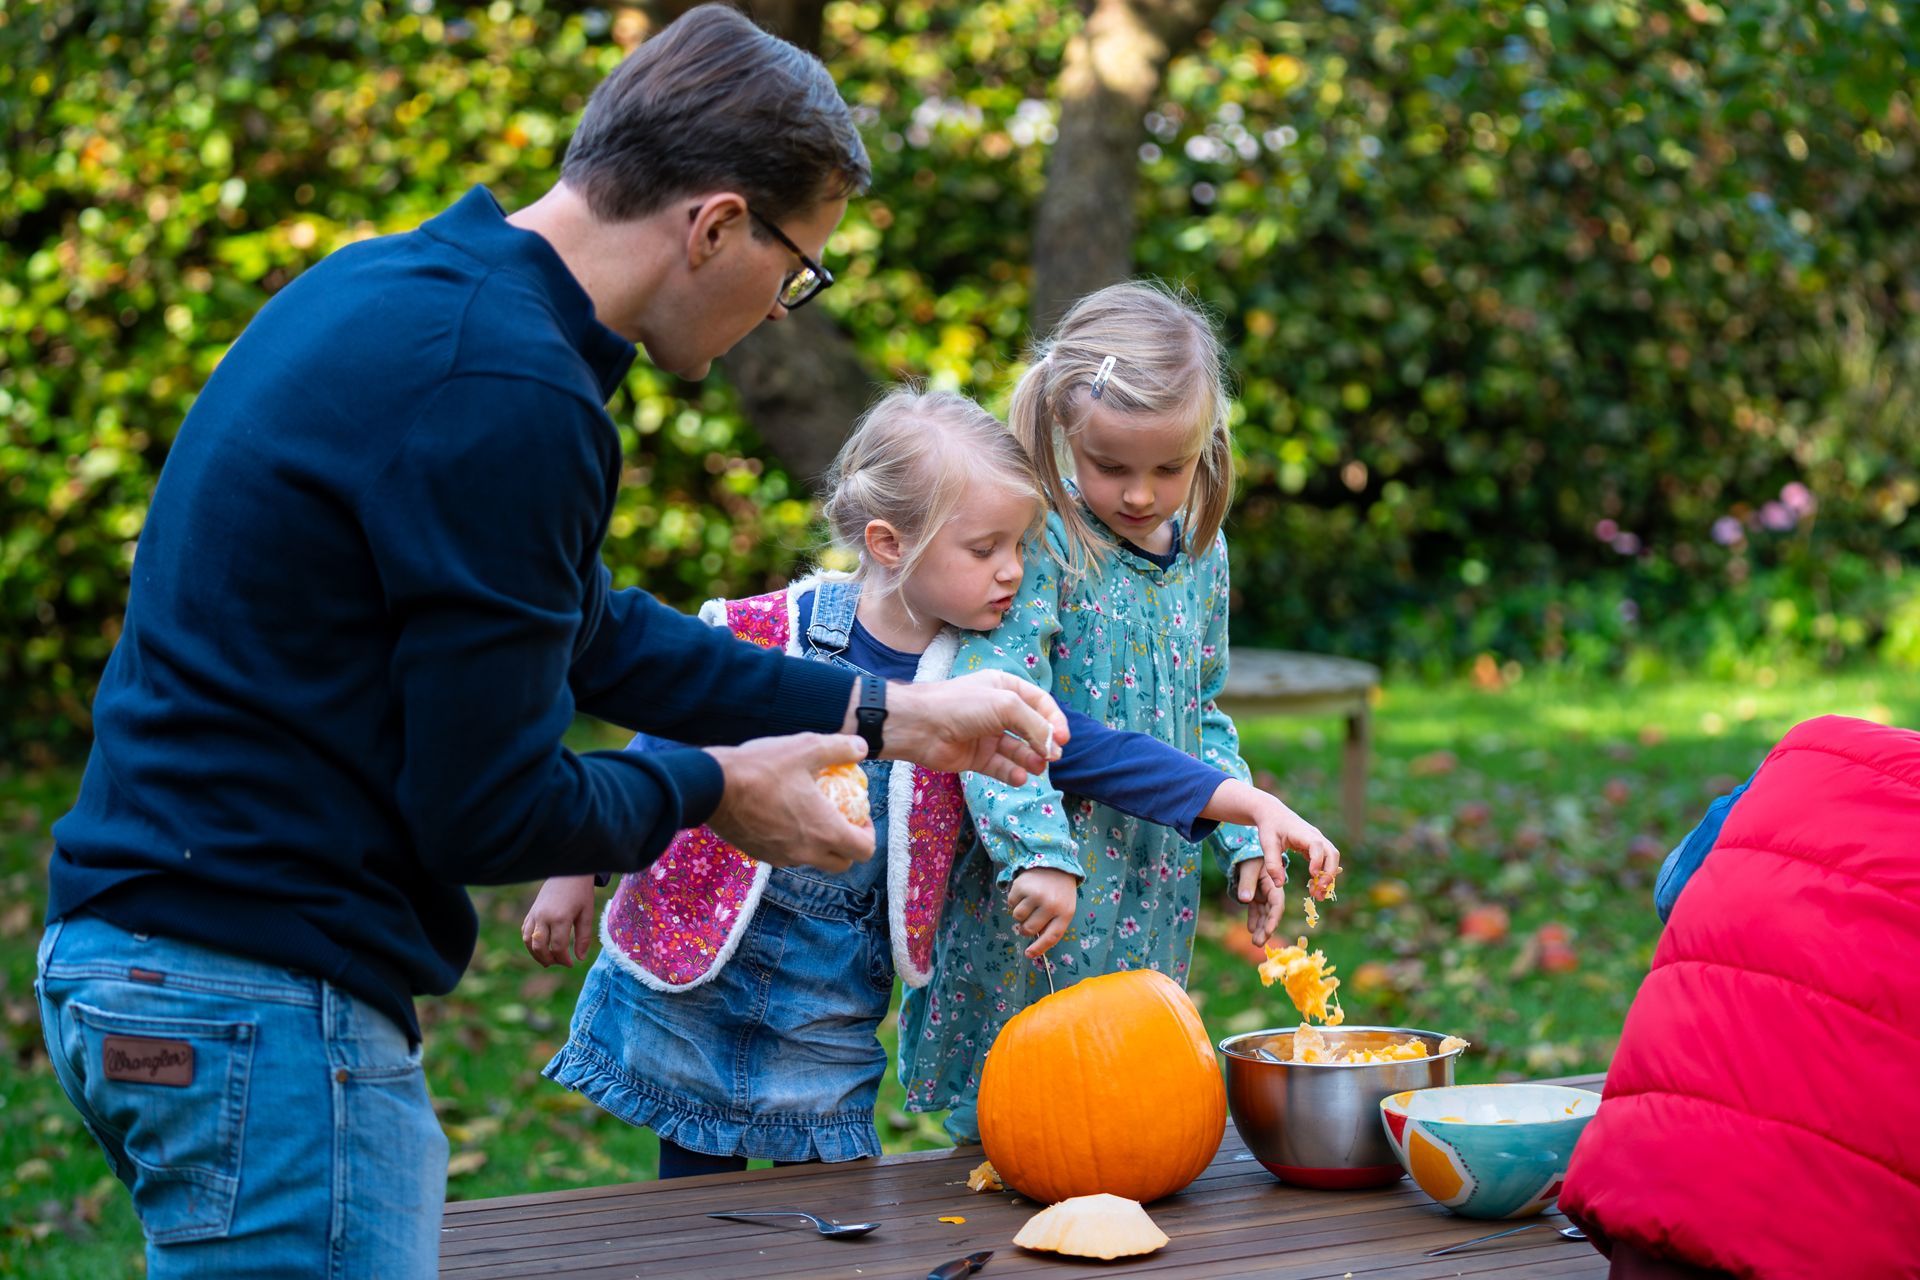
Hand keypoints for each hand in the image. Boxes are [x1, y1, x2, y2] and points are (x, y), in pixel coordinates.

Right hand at [522, 876, 596, 967]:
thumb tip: (579, 958)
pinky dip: (530, 942)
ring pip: (528, 941)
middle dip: (549, 960)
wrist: (568, 870)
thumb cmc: (581, 892)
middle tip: (560, 963)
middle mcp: (543, 917)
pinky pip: (525, 931)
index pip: (557, 947)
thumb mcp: (586, 913)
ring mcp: (535, 913)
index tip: (571, 964)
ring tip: (548, 961)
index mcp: (560, 917)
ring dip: (536, 954)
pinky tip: (540, 947)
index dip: (563, 960)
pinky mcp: (531, 911)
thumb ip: (583, 937)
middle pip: (539, 947)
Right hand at [705, 733, 875, 871]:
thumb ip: (839, 748)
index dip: (869, 835)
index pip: (864, 850)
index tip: (861, 817)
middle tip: (841, 820)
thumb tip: (861, 747)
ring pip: (813, 861)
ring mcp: (781, 857)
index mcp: (825, 832)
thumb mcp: (805, 748)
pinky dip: (794, 843)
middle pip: (841, 863)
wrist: (712, 787)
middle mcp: (806, 852)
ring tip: (810, 814)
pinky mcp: (760, 855)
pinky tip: (782, 815)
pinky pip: (787, 855)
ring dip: (820, 844)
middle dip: (848, 845)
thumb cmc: (762, 768)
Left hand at [869, 673, 1068, 785]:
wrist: (919, 726)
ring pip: (1017, 750)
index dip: (1054, 720)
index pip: (1040, 703)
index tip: (1064, 738)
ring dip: (1030, 759)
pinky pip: (1000, 767)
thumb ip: (1034, 725)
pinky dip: (1012, 773)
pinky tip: (1020, 777)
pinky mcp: (976, 757)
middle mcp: (997, 710)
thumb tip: (1056, 747)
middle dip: (1044, 742)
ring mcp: (987, 735)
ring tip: (1038, 768)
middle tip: (1053, 756)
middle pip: (1031, 728)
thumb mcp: (1006, 706)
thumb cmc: (962, 705)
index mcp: (1005, 688)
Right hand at [1006, 867, 1077, 958]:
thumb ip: (1052, 926)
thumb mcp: (1064, 908)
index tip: (1028, 954)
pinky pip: (1010, 904)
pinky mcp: (1022, 886)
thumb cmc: (1059, 892)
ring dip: (1020, 913)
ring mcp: (1035, 895)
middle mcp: (1051, 905)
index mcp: (1065, 913)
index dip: (1039, 948)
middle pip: (1029, 929)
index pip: (1051, 937)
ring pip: (1017, 917)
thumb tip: (1034, 945)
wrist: (1055, 863)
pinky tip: (1025, 893)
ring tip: (1029, 902)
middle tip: (1029, 920)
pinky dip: (1015, 901)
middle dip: (1026, 928)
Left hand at [1203, 779, 1342, 909]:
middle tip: (1319, 891)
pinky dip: (1323, 874)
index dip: (1318, 860)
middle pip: (1332, 853)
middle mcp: (1315, 836)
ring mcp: (1318, 841)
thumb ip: (1272, 864)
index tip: (1312, 874)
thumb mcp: (1267, 844)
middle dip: (1329, 873)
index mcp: (1303, 833)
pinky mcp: (1316, 848)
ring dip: (1328, 876)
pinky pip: (1326, 861)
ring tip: (1318, 894)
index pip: (1318, 845)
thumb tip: (1279, 885)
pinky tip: (1316, 886)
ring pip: (1332, 859)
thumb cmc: (1269, 827)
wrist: (1272, 813)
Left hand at [1235, 859, 1285, 947]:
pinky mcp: (1255, 895)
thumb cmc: (1249, 856)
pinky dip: (1253, 919)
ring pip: (1264, 914)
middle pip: (1271, 913)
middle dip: (1266, 929)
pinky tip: (1250, 929)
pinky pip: (1256, 910)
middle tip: (1258, 943)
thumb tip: (1245, 900)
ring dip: (1260, 928)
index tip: (1267, 931)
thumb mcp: (1248, 866)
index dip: (1273, 919)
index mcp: (1273, 883)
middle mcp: (1270, 891)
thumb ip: (1246, 882)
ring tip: (1255, 942)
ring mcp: (1263, 894)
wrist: (1246, 850)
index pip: (1276, 904)